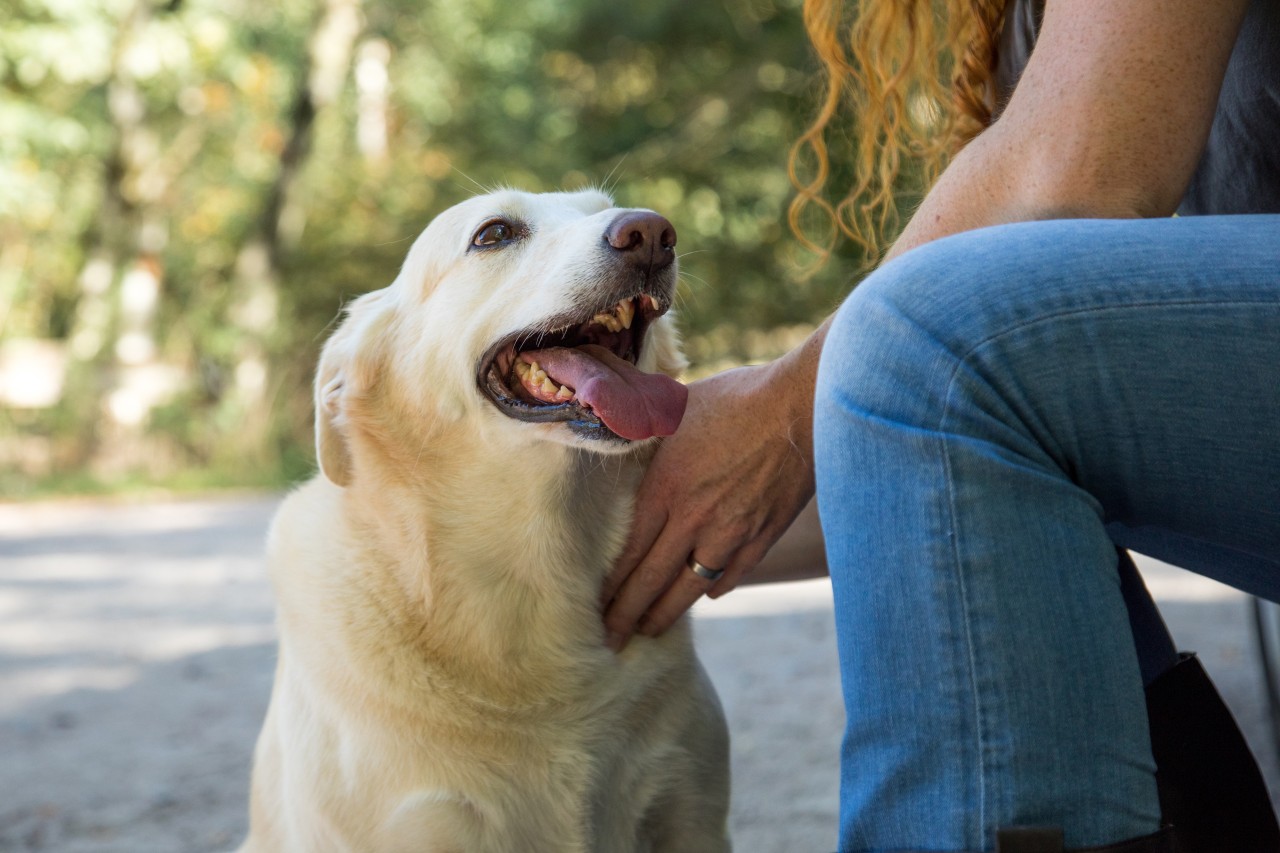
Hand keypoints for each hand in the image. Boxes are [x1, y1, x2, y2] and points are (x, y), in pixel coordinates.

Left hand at [601, 332, 822, 649]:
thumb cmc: (736, 398)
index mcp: (665, 488)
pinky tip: (702, 596)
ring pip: (689, 590)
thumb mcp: (676, 409)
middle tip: (609, 641)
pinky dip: (712, 590)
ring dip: (665, 614)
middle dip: (626, 616)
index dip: (607, 586)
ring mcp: (731, 534)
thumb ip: (645, 434)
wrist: (804, 407)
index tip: (590, 606)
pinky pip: (730, 577)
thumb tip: (613, 431)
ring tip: (648, 629)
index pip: (626, 553)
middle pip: (651, 582)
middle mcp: (694, 519)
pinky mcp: (763, 538)